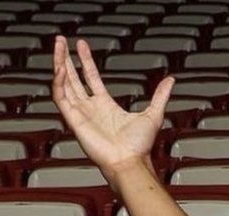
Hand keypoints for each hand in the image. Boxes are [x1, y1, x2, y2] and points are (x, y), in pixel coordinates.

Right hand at [51, 35, 173, 176]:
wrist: (130, 161)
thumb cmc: (140, 146)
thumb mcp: (153, 114)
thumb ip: (160, 95)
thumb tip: (170, 80)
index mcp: (106, 106)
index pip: (91, 77)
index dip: (85, 61)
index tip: (81, 45)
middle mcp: (90, 108)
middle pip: (73, 78)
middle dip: (66, 58)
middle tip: (61, 40)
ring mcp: (80, 113)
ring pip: (64, 84)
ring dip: (59, 64)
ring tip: (57, 46)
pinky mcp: (73, 120)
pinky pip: (61, 98)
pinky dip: (59, 83)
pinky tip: (61, 69)